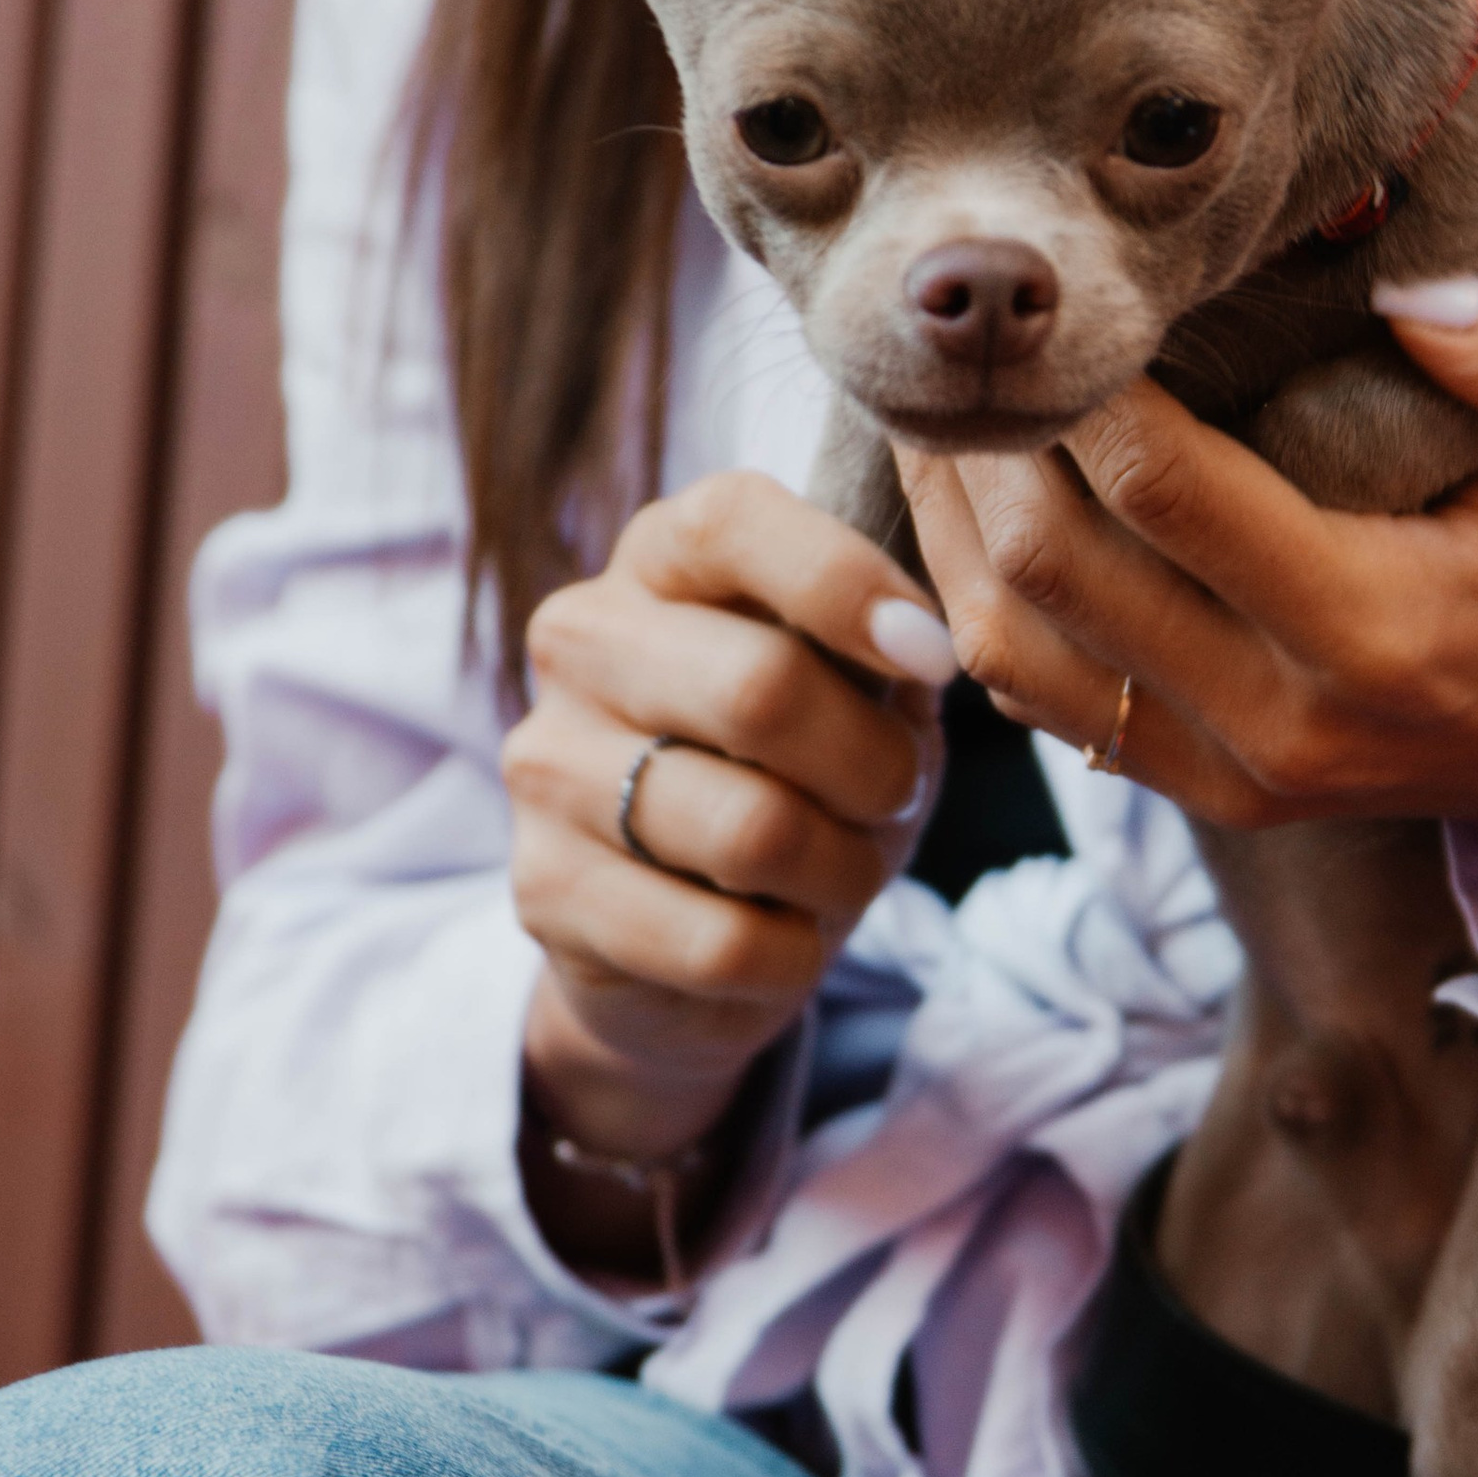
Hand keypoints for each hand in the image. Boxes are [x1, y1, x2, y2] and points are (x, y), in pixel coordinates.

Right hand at [503, 471, 954, 1174]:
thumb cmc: (795, 777)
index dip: (847, 585)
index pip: (733, 521)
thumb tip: (920, 649)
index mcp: (660, 559)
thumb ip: (883, 650)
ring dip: (841, 870)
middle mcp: (582, 640)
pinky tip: (779, 938)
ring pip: (749, 830)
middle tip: (895, 796)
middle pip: (758, 687)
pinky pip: (718, 942)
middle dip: (872, 766)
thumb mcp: (859, 693)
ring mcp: (547, 765)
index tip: (933, 659)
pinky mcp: (544, 889)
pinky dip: (790, 955)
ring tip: (842, 872)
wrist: (684, 936)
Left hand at [898, 278, 1477, 890]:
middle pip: (1049, 567)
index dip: (1087, 383)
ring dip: (950, 519)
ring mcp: (1230, 773)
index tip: (1067, 293)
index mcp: (1376, 631)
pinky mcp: (1203, 789)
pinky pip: (1035, 697)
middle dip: (988, 440)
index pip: (1162, 491)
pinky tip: (972, 499)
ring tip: (942, 404)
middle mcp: (1281, 723)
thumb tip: (1404, 291)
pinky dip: (975, 595)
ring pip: (1008, 644)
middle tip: (968, 337)